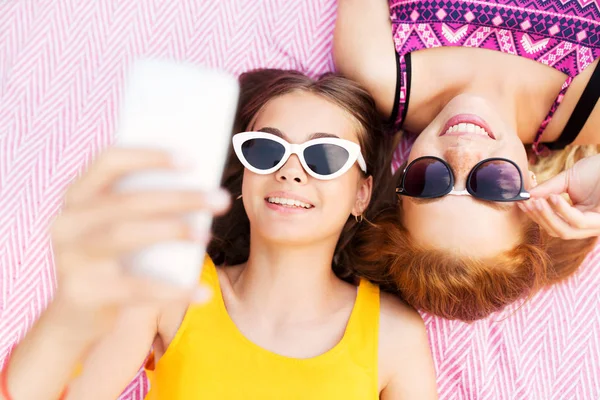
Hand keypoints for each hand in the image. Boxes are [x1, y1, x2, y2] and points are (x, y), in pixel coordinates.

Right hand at [50, 147, 229, 336]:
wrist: (76, 318)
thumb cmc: (114, 260)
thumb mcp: (123, 228)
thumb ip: (148, 203)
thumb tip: (202, 186)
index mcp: (78, 195)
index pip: (109, 162)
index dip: (149, 157)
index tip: (192, 160)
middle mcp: (67, 222)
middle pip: (127, 201)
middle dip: (179, 198)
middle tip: (221, 199)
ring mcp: (70, 258)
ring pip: (125, 235)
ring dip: (172, 232)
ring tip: (207, 236)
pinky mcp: (82, 294)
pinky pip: (135, 289)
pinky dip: (172, 290)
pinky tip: (203, 291)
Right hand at [518, 154, 599, 239]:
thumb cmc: (598, 168)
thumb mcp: (568, 178)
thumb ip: (548, 189)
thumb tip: (526, 196)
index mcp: (582, 217)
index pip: (554, 224)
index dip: (536, 215)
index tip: (520, 203)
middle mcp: (591, 225)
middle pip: (558, 231)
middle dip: (538, 218)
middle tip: (525, 203)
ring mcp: (598, 225)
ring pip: (566, 231)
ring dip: (547, 217)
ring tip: (535, 201)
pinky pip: (578, 222)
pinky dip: (562, 211)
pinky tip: (552, 198)